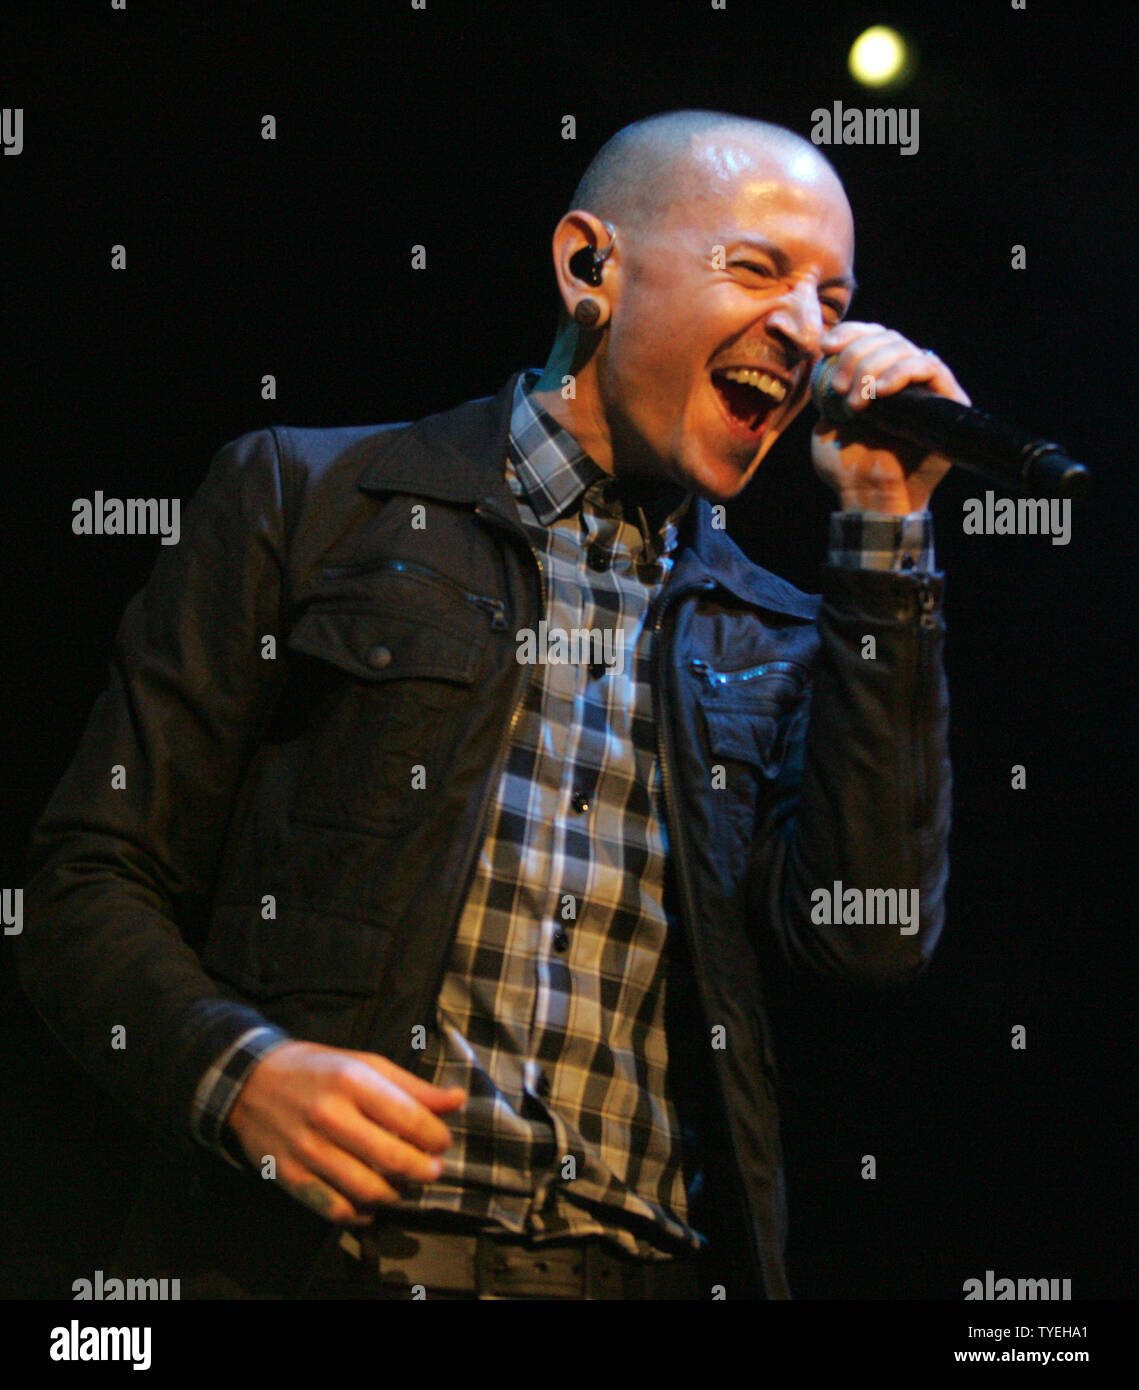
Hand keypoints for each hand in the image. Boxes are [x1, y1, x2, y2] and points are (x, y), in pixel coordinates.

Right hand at [225, 1039, 466, 1225]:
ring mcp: (307, 1150)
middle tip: (431, 1170)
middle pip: (393, 1159)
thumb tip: (457, 1100)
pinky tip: (370, 1202)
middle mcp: (330, 1116)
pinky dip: (361, 1214)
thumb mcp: (366, 1064)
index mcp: (353, 1081)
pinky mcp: (290, 1177)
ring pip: (368, 1190)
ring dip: (396, 1193)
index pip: (411, 1119)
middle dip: (424, 1171)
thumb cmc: (318, 1070)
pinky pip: (336, 1210)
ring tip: (402, 1184)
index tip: (442, 1142)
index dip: (436, 1137)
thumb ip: (412, 1087)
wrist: (250, 1082)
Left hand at [810, 321, 970, 513]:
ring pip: (905, 349)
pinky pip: (930, 367)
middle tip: (838, 389)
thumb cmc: (847, 468)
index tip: (827, 346)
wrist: (870, 498)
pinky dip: (901, 372)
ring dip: (873, 367)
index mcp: (877, 378)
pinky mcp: (950, 401)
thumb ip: (830, 390)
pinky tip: (879, 391)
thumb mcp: (827, 422)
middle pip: (886, 338)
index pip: (871, 337)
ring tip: (855, 402)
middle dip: (856, 356)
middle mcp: (905, 379)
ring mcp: (928, 389)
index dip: (851, 333)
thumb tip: (827, 357)